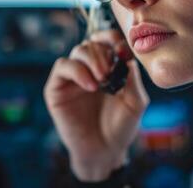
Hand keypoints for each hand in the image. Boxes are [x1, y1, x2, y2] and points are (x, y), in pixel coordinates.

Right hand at [43, 29, 149, 180]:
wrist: (105, 152)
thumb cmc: (121, 127)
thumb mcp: (135, 101)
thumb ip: (132, 77)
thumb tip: (127, 55)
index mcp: (109, 66)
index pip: (108, 40)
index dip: (115, 39)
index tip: (124, 51)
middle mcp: (90, 67)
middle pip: (93, 42)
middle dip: (104, 52)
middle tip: (110, 71)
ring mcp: (73, 77)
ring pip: (78, 51)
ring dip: (92, 60)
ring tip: (102, 80)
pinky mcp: (57, 88)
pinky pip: (62, 67)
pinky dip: (77, 71)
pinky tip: (90, 86)